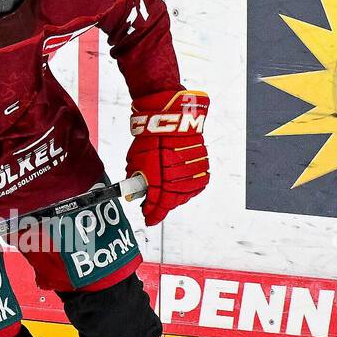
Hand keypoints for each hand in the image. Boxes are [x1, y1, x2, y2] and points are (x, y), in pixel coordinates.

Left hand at [125, 89, 209, 225]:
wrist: (170, 117)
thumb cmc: (151, 136)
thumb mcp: (136, 159)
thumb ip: (136, 177)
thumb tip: (136, 191)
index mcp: (159, 175)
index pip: (157, 203)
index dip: (153, 214)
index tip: (149, 219)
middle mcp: (176, 175)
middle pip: (171, 201)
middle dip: (163, 207)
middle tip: (155, 208)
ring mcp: (190, 170)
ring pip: (185, 194)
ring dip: (175, 199)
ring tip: (168, 198)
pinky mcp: (201, 164)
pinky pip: (196, 184)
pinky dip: (188, 190)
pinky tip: (181, 189)